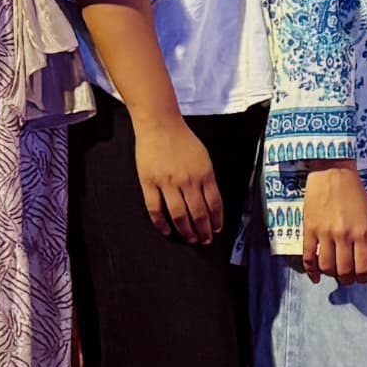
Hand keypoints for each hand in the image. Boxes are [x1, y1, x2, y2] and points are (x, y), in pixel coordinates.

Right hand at [132, 110, 222, 244]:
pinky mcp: (149, 183)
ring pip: (179, 215)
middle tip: (205, 241)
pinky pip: (155, 209)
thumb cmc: (183, 140)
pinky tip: (167, 232)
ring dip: (186, 231)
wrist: (160, 125)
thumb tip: (211, 203)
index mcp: (205, 173)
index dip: (216, 220)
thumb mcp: (204, 158)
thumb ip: (207, 179)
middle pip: (199, 213)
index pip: (215, 204)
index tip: (216, 230)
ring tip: (191, 240)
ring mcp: (167, 183)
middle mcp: (188, 180)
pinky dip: (162, 223)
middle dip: (204, 231)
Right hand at [299, 161, 366, 286]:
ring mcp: (325, 234)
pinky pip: (308, 257)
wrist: (333, 173)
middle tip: (348, 279)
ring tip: (334, 273)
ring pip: (326, 267)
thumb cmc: (355, 193)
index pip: (364, 267)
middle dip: (347, 280)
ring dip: (331, 275)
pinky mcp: (310, 230)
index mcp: (363, 233)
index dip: (364, 278)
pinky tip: (316, 277)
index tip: (362, 278)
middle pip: (344, 271)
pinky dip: (311, 271)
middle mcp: (344, 236)